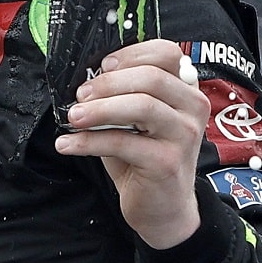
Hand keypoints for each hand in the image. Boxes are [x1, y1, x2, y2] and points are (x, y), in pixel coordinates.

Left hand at [55, 38, 209, 248]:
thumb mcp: (136, 121)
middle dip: (109, 83)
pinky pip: (122, 142)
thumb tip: (86, 79)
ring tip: (73, 118)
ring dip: (99, 109)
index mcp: (186, 90)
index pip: (167, 53)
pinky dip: (89, 141)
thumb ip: (123, 95)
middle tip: (80, 95)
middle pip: (152, 78)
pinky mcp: (167, 162)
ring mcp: (184, 135)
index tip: (102, 66)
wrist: (162, 209)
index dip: (132, 54)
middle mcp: (192, 109)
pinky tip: (68, 144)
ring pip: (141, 106)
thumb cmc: (145, 158)